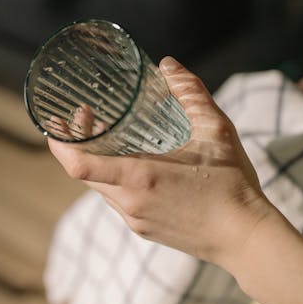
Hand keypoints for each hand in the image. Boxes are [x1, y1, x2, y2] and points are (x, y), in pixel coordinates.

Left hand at [48, 57, 272, 270]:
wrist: (246, 238)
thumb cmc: (233, 185)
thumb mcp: (217, 131)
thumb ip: (192, 93)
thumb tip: (169, 65)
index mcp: (141, 177)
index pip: (78, 164)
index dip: (60, 142)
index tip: (56, 120)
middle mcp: (130, 202)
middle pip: (82, 174)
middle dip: (75, 145)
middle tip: (86, 117)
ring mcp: (136, 220)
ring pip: (99, 188)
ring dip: (95, 162)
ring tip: (108, 137)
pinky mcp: (145, 230)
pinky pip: (117, 201)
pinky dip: (113, 179)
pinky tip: (134, 165)